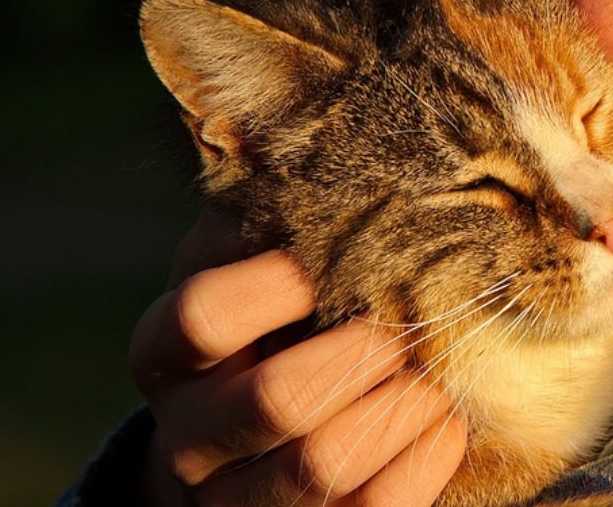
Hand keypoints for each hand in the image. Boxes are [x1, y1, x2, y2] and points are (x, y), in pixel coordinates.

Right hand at [128, 205, 467, 505]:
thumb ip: (272, 218)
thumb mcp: (245, 265)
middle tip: (407, 320)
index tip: (332, 261)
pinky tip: (446, 419)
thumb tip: (338, 141)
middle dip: (364, 352)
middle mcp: (189, 433)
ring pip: (325, 465)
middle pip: (277, 399)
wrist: (239, 439)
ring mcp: (240, 497)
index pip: (202, 317)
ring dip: (401, 406)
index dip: (276, 286)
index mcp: (166, 352)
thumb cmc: (263, 319)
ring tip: (437, 368)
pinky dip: (425, 459)